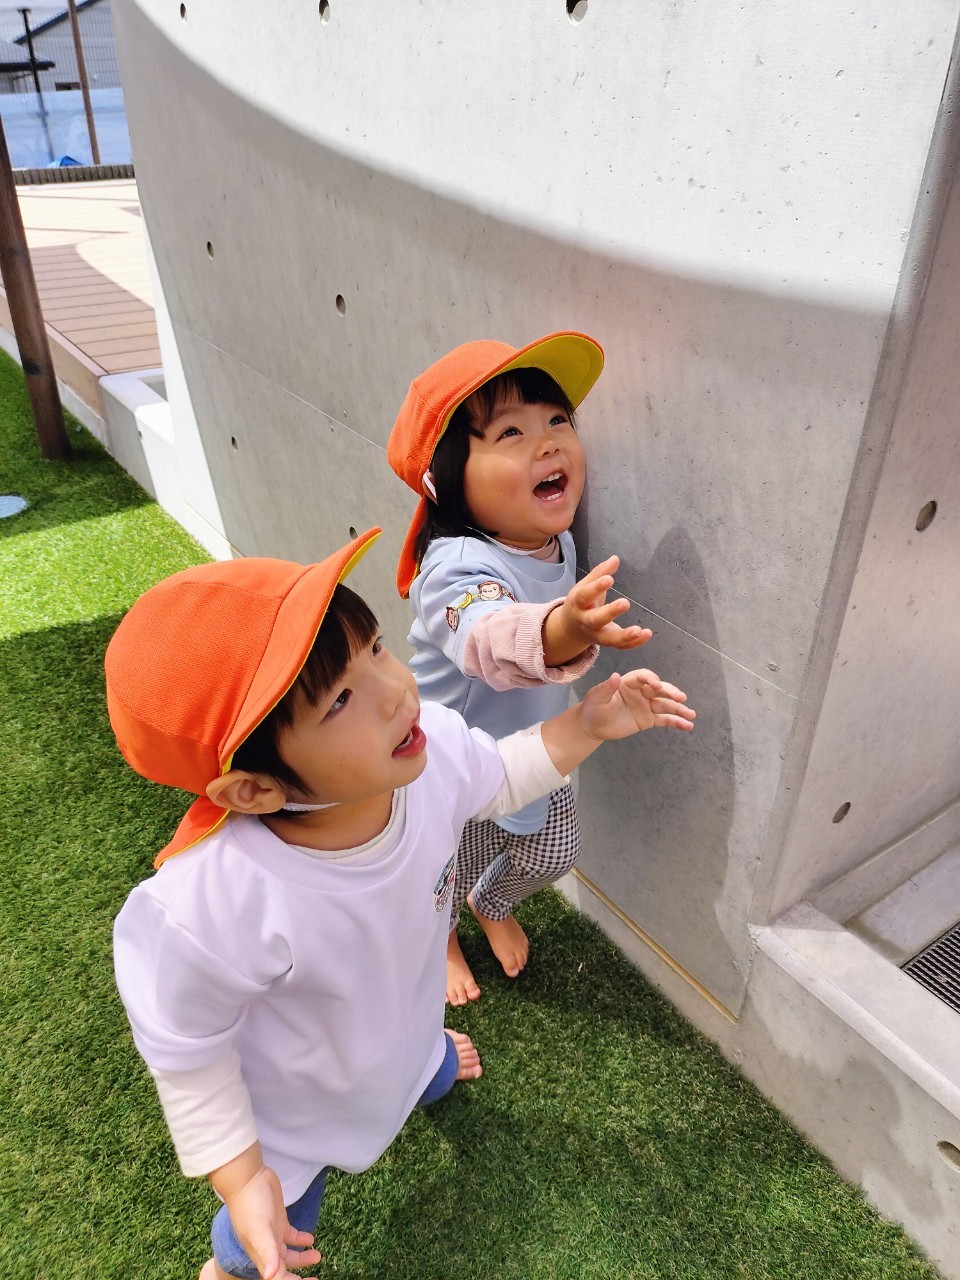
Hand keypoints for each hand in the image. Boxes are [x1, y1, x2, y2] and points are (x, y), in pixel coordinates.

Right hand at [224, 1164, 321, 1278]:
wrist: (247, 1178)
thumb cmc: (250, 1205)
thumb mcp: (259, 1229)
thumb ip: (266, 1252)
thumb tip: (272, 1276)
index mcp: (262, 1255)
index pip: (279, 1278)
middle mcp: (267, 1248)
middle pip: (284, 1269)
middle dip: (299, 1276)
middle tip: (316, 1278)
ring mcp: (273, 1234)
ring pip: (289, 1254)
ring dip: (302, 1258)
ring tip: (317, 1256)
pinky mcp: (278, 1220)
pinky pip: (291, 1236)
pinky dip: (300, 1240)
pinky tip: (310, 1239)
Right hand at [544, 556, 651, 666]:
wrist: (570, 628)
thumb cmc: (581, 602)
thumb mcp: (585, 585)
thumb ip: (600, 573)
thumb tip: (615, 558)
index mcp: (578, 603)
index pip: (585, 595)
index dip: (596, 588)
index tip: (610, 579)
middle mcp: (585, 621)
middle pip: (595, 619)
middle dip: (610, 612)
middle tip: (625, 603)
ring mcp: (596, 635)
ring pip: (609, 639)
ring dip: (624, 636)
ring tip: (638, 630)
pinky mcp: (607, 642)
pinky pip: (620, 646)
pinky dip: (634, 643)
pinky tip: (647, 633)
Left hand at [579, 668, 694, 741]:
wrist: (593, 726)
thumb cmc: (594, 708)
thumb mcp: (597, 697)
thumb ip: (607, 687)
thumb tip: (615, 676)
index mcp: (629, 682)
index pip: (643, 677)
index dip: (651, 679)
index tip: (657, 686)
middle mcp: (641, 692)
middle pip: (659, 689)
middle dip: (670, 692)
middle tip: (681, 698)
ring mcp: (647, 705)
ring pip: (666, 705)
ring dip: (679, 709)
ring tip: (691, 715)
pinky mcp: (649, 719)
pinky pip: (665, 719)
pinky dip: (676, 722)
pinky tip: (687, 726)